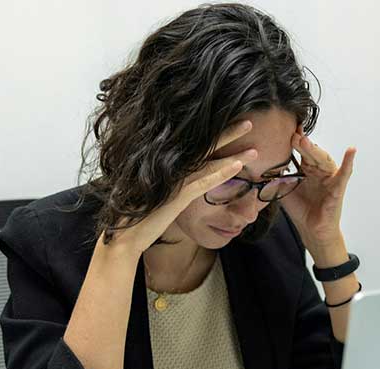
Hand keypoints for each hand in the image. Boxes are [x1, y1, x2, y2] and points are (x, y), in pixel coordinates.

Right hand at [100, 120, 258, 255]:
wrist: (125, 234)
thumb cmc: (141, 216)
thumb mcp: (160, 195)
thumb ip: (173, 185)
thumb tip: (183, 180)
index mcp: (171, 167)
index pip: (199, 146)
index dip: (217, 135)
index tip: (233, 125)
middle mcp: (173, 169)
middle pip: (206, 146)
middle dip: (229, 133)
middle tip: (249, 122)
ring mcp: (175, 181)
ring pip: (210, 162)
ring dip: (233, 155)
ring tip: (254, 149)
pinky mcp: (177, 196)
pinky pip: (204, 182)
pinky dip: (221, 173)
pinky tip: (238, 166)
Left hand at [279, 125, 355, 250]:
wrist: (311, 230)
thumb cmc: (300, 210)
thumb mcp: (284, 190)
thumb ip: (276, 177)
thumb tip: (261, 165)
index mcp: (306, 169)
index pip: (300, 151)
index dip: (294, 140)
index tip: (284, 128)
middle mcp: (319, 170)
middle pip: (310, 153)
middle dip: (301, 143)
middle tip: (291, 134)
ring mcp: (329, 178)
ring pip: (323, 159)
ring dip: (314, 150)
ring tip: (304, 141)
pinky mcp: (338, 188)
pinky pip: (344, 174)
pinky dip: (349, 162)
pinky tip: (351, 150)